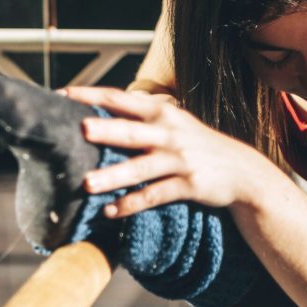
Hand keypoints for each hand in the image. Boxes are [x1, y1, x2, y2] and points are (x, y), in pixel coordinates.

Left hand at [61, 86, 258, 217]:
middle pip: (131, 131)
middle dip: (107, 129)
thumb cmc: (197, 145)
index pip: (120, 98)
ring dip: (113, 176)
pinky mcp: (189, 185)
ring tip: (87, 184)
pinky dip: (132, 204)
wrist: (243, 171)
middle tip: (81, 129)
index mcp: (161, 112)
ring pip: (140, 168)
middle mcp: (169, 133)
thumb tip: (100, 112)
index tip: (63, 95)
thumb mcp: (174, 123)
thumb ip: (141, 118)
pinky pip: (155, 196)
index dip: (92, 96)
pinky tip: (110, 212)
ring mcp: (179, 160)